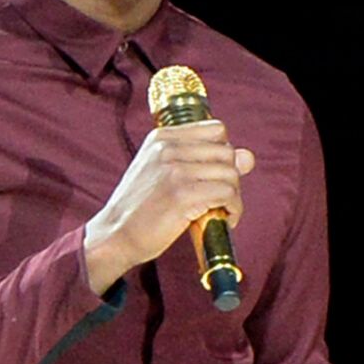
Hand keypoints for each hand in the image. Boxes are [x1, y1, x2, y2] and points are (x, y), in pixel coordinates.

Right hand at [83, 120, 254, 293]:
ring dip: (234, 196)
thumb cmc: (140, 207)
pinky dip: (233, 209)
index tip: (215, 174)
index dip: (223, 153)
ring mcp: (175, 171)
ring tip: (222, 210)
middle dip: (231, 176)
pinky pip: (227, 194)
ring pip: (230, 173)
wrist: (114, 234)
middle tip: (220, 198)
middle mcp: (168, 148)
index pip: (216, 129)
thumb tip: (248, 157)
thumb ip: (201, 160)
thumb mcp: (162, 172)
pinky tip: (224, 219)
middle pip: (227, 151)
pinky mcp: (183, 195)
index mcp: (161, 137)